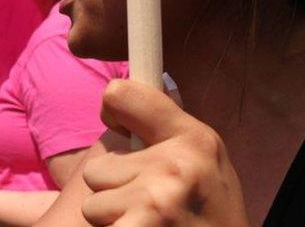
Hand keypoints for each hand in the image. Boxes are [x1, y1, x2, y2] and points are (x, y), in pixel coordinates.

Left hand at [80, 80, 247, 226]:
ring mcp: (156, 202)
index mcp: (193, 139)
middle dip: (113, 188)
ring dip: (114, 217)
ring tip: (149, 223)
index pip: (119, 94)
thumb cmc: (211, 213)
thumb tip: (120, 91)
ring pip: (92, 206)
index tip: (121, 127)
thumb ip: (165, 126)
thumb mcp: (205, 160)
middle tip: (149, 203)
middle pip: (94, 169)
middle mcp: (174, 166)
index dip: (113, 112)